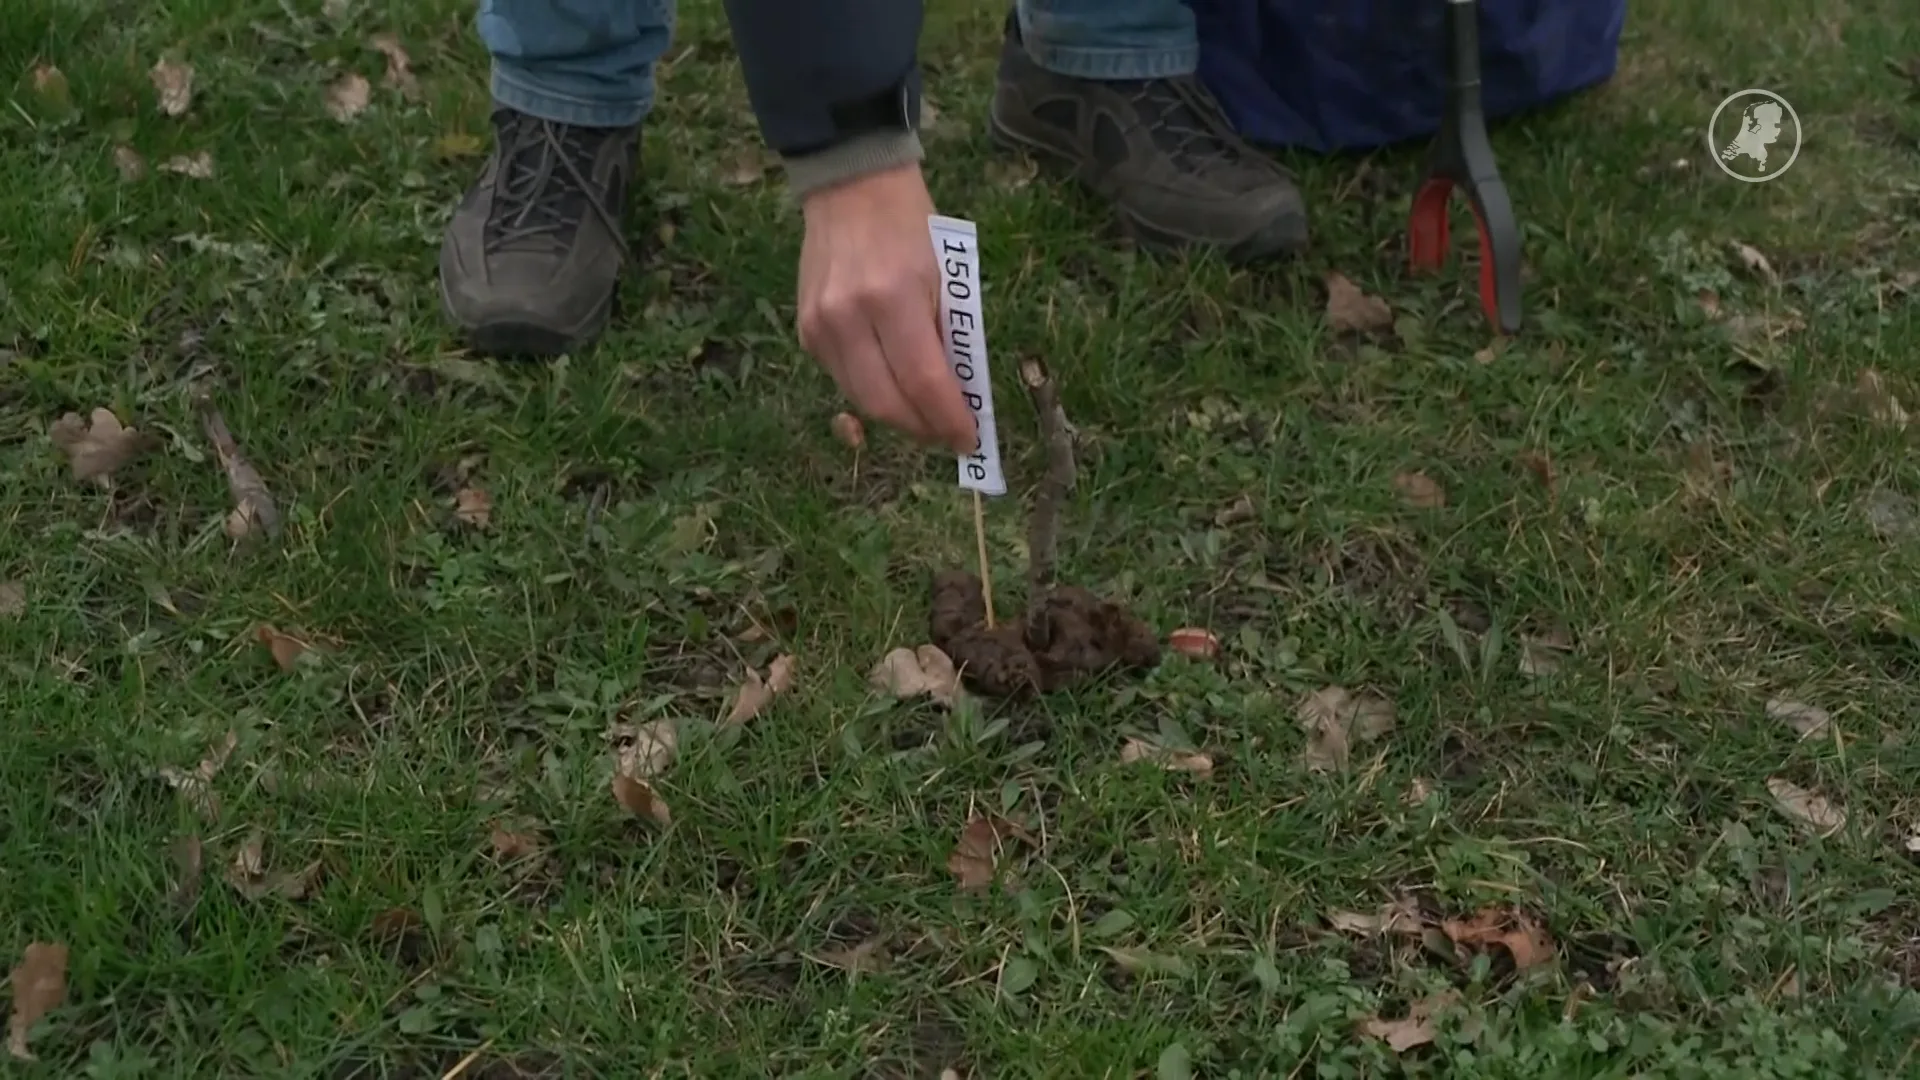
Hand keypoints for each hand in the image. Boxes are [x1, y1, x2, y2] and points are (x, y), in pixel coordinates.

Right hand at [796, 164, 976, 454]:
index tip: (969, 439)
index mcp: (893, 296)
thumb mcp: (945, 277)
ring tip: (924, 416)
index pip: (923, 381)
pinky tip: (892, 382)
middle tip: (946, 435)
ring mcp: (819, 325)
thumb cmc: (912, 227)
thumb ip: (948, 337)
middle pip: (885, 402)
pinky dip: (871, 390)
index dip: (948, 419)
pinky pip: (841, 378)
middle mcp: (848, 315)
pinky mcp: (805, 330)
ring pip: (860, 398)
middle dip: (921, 429)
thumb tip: (959, 398)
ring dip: (896, 417)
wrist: (852, 186)